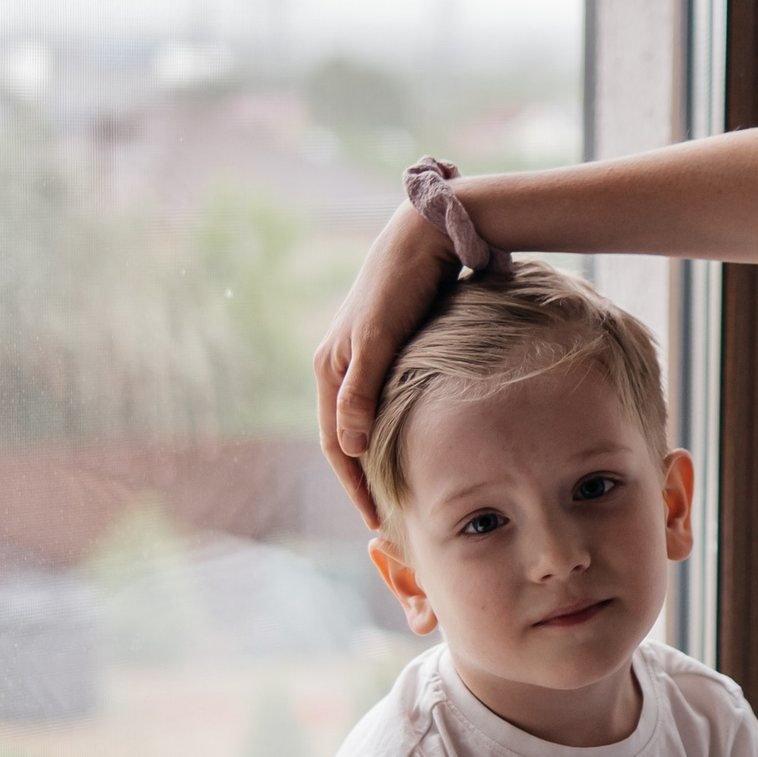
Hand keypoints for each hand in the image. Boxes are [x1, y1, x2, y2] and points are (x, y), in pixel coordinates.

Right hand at [315, 203, 454, 526]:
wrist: (427, 234)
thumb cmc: (403, 283)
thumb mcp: (380, 337)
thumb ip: (363, 391)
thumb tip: (350, 448)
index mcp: (331, 368)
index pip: (335, 444)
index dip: (354, 486)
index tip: (376, 522)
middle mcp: (339, 366)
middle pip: (346, 439)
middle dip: (362, 481)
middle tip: (387, 521)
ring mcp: (362, 358)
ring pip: (365, 424)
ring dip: (376, 460)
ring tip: (400, 493)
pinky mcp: (386, 350)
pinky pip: (384, 404)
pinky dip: (393, 433)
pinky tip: (416, 449)